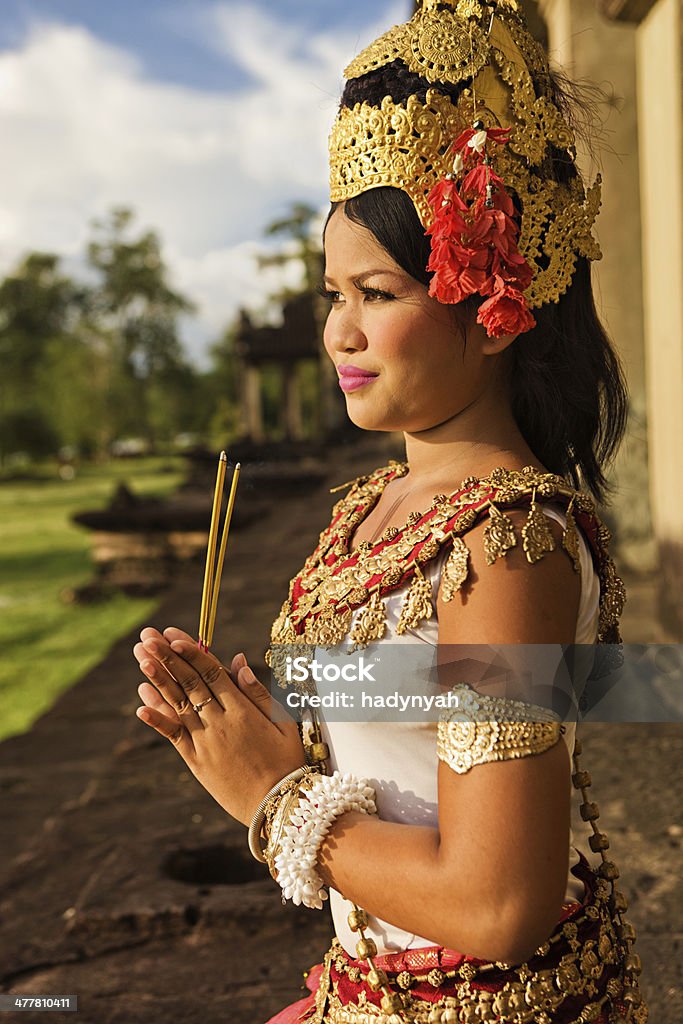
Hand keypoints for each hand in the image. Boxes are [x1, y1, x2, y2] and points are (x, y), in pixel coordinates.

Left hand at [132, 626, 305, 825]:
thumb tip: (238, 661)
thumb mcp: (283, 723)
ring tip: (141, 658)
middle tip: (148, 637)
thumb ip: (258, 692)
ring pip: (177, 704)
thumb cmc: (288, 762)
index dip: (192, 652)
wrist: (278, 808)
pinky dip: (157, 720)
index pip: (212, 673)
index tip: (174, 635)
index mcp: (243, 711)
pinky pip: (173, 736)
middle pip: (189, 683)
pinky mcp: (196, 762)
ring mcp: (205, 743)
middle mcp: (220, 723)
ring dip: (158, 680)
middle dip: (167, 658)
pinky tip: (140, 704)